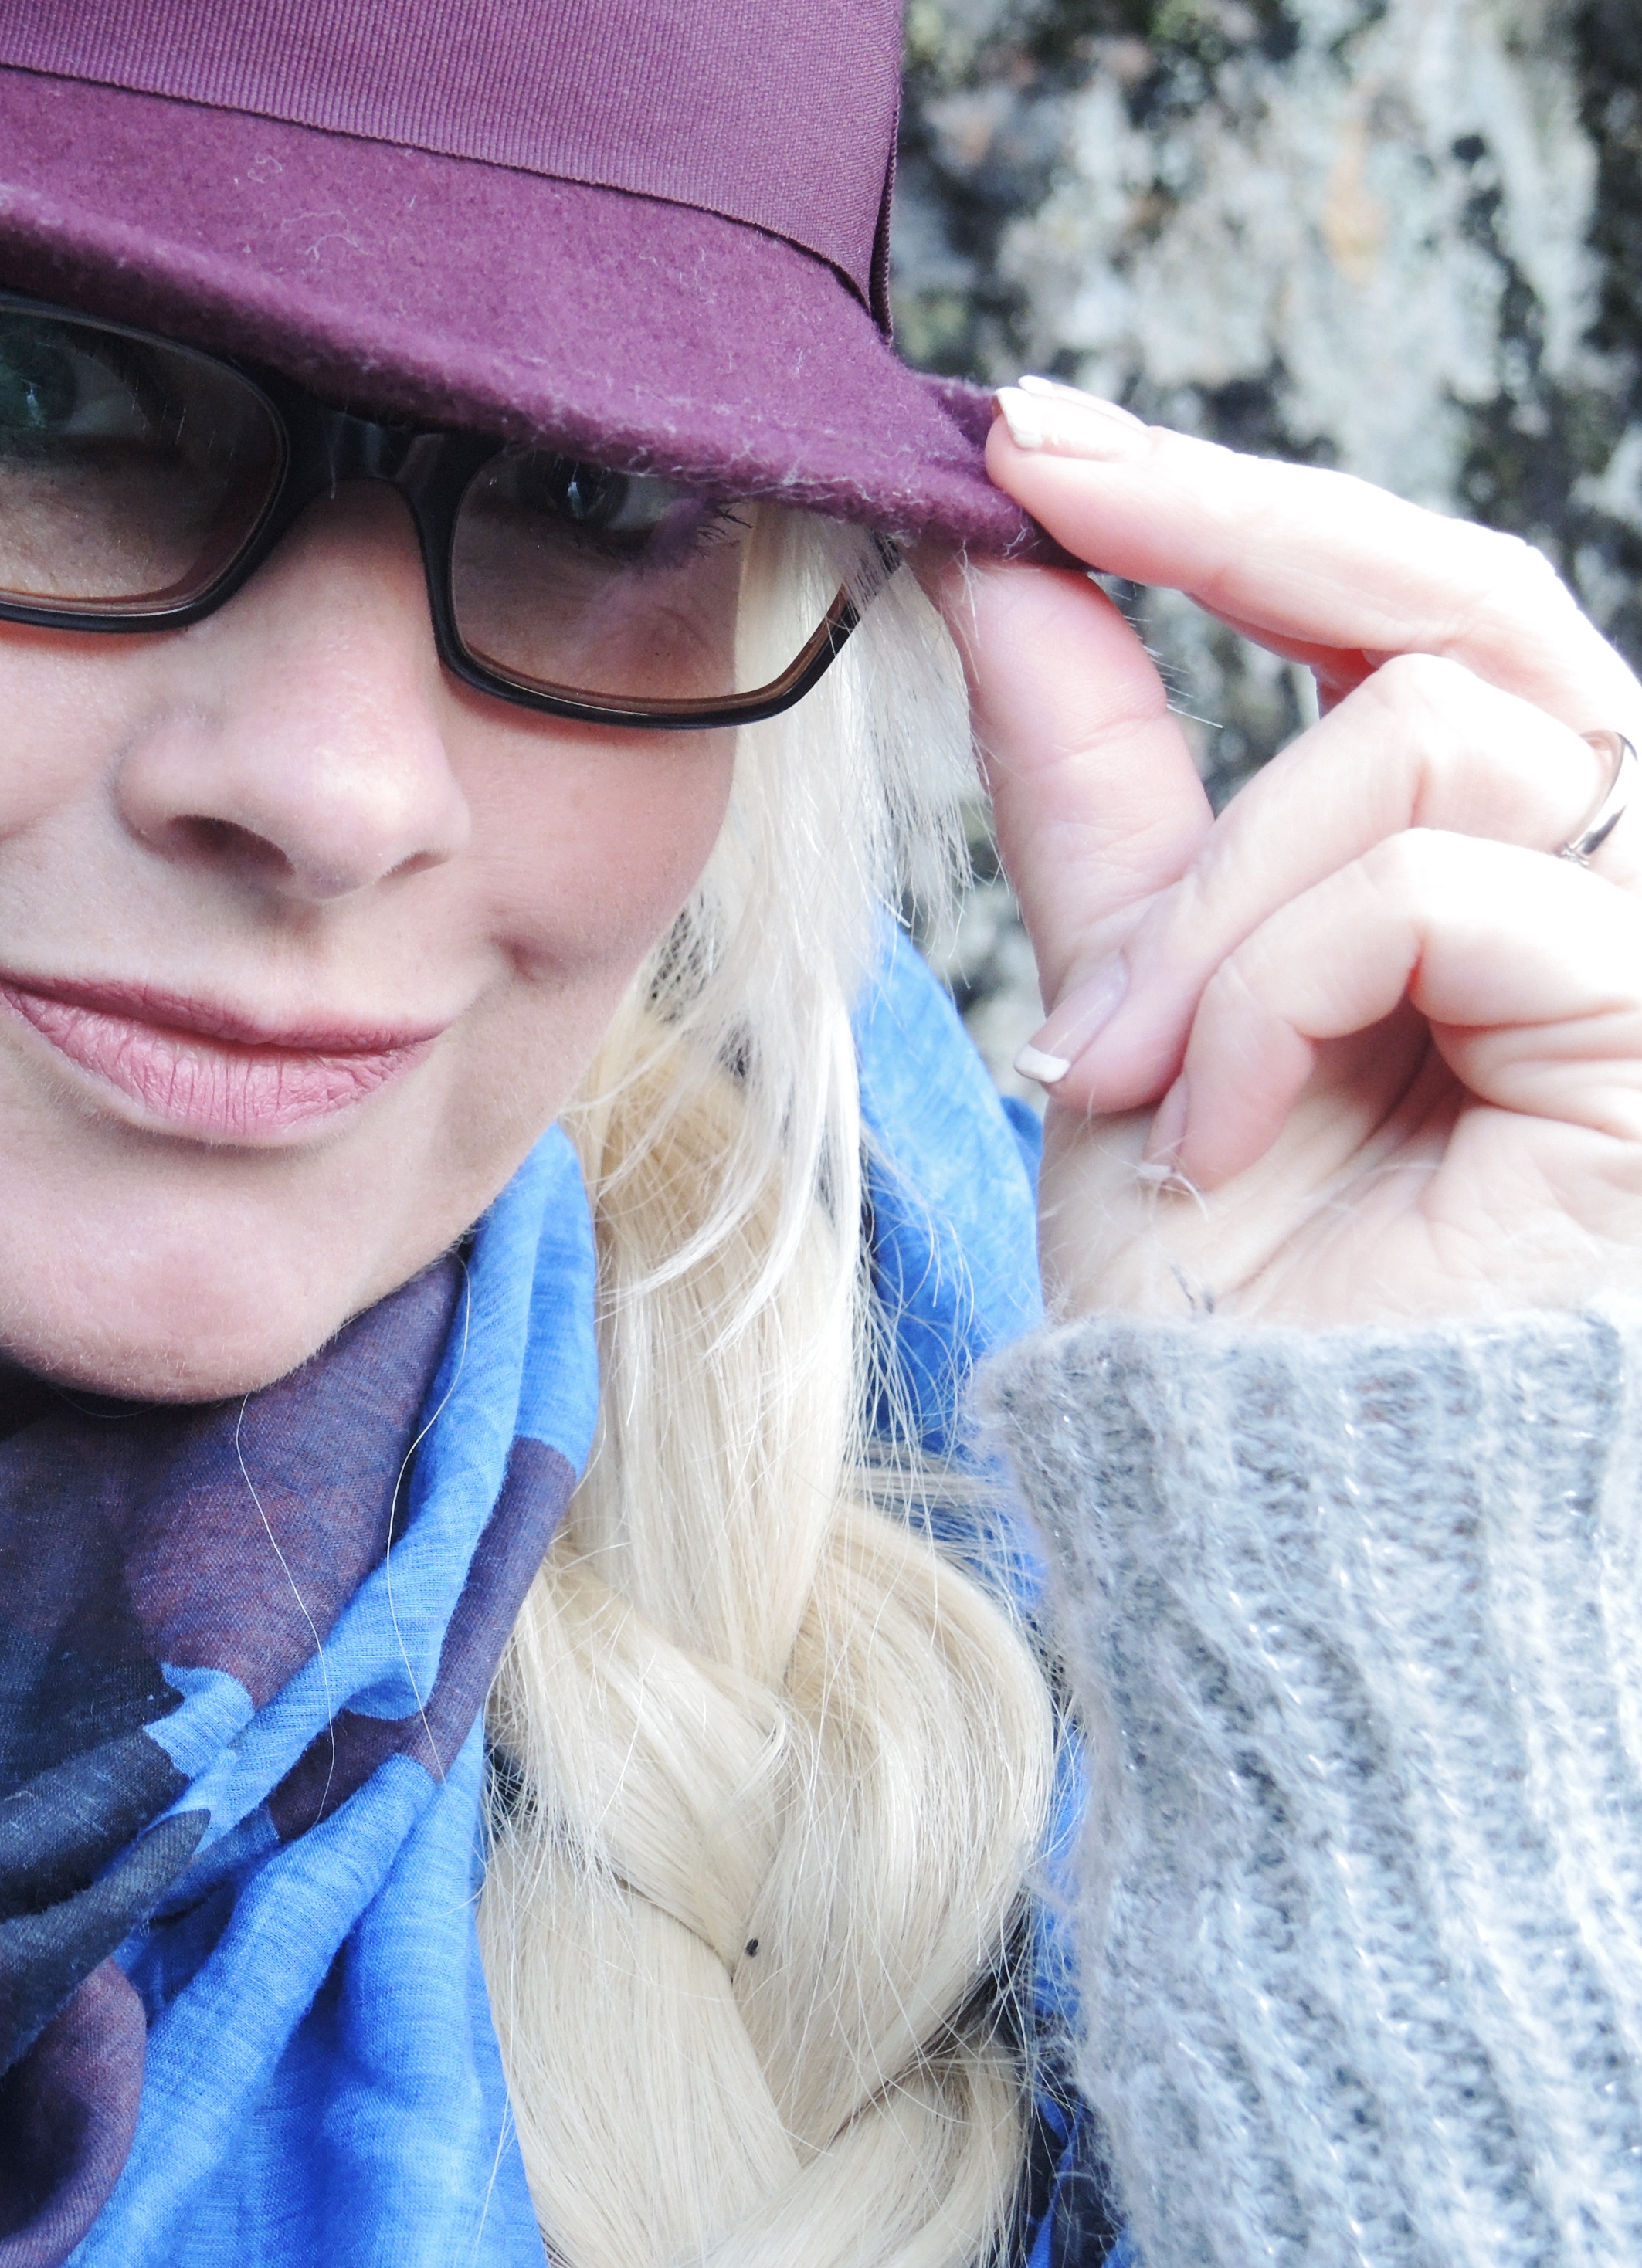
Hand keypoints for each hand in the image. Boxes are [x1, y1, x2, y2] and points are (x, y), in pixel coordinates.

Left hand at [920, 380, 1641, 1324]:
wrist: (1270, 1508)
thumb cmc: (1227, 1286)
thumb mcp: (1133, 988)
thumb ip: (1106, 790)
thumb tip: (1008, 578)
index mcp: (1500, 859)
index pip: (1404, 609)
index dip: (1227, 505)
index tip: (1036, 437)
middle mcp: (1622, 875)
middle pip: (1458, 597)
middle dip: (1227, 519)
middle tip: (1034, 474)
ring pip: (1424, 739)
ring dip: (1217, 895)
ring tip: (1132, 1061)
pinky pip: (1435, 893)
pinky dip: (1277, 992)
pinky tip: (1220, 1121)